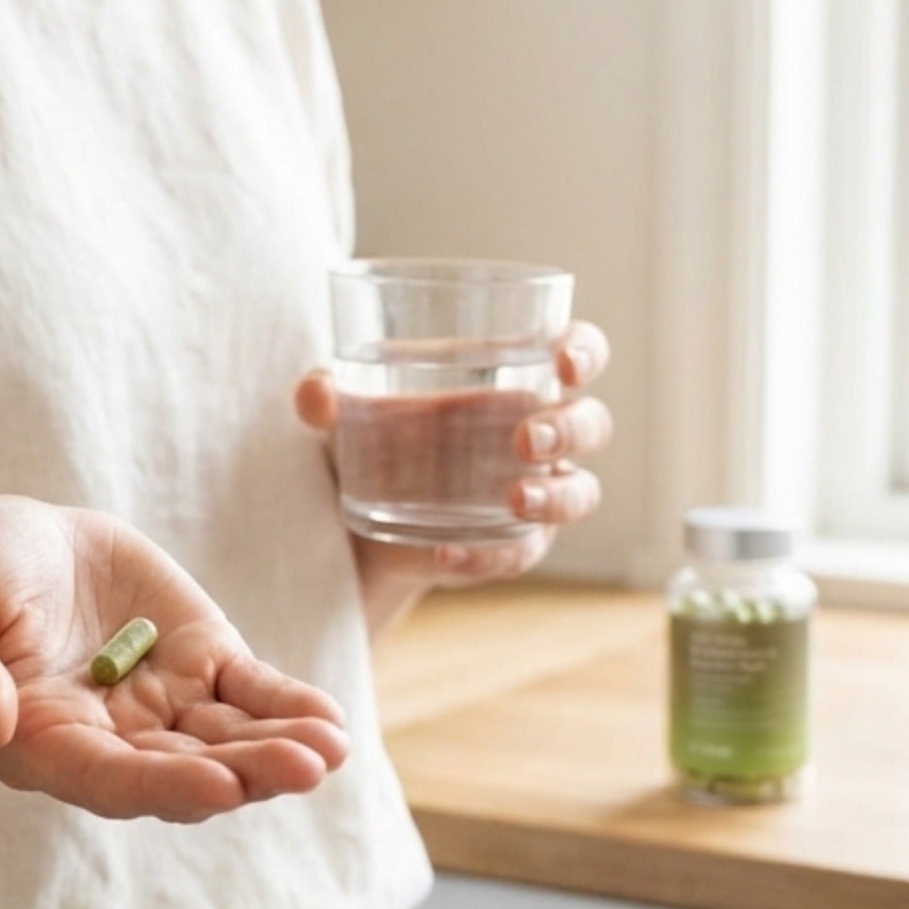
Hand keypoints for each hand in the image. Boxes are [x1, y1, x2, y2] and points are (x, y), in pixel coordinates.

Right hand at [0, 495, 351, 822]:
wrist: (7, 546)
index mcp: (42, 743)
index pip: (107, 778)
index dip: (163, 784)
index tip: (219, 786)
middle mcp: (110, 740)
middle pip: (183, 770)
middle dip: (246, 772)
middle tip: (302, 768)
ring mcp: (161, 703)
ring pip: (227, 739)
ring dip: (279, 749)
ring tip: (329, 749)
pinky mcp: (199, 661)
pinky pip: (250, 693)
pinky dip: (288, 708)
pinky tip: (329, 723)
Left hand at [294, 320, 613, 592]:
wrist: (348, 521)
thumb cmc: (366, 436)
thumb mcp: (340, 412)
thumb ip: (323, 395)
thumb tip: (316, 392)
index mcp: (511, 376)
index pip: (576, 352)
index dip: (584, 352)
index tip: (563, 362)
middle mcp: (537, 432)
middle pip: (592, 424)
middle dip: (569, 430)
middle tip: (523, 440)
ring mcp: (534, 492)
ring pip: (581, 493)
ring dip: (555, 496)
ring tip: (512, 499)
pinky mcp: (512, 544)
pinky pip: (521, 553)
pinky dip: (489, 555)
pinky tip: (447, 554)